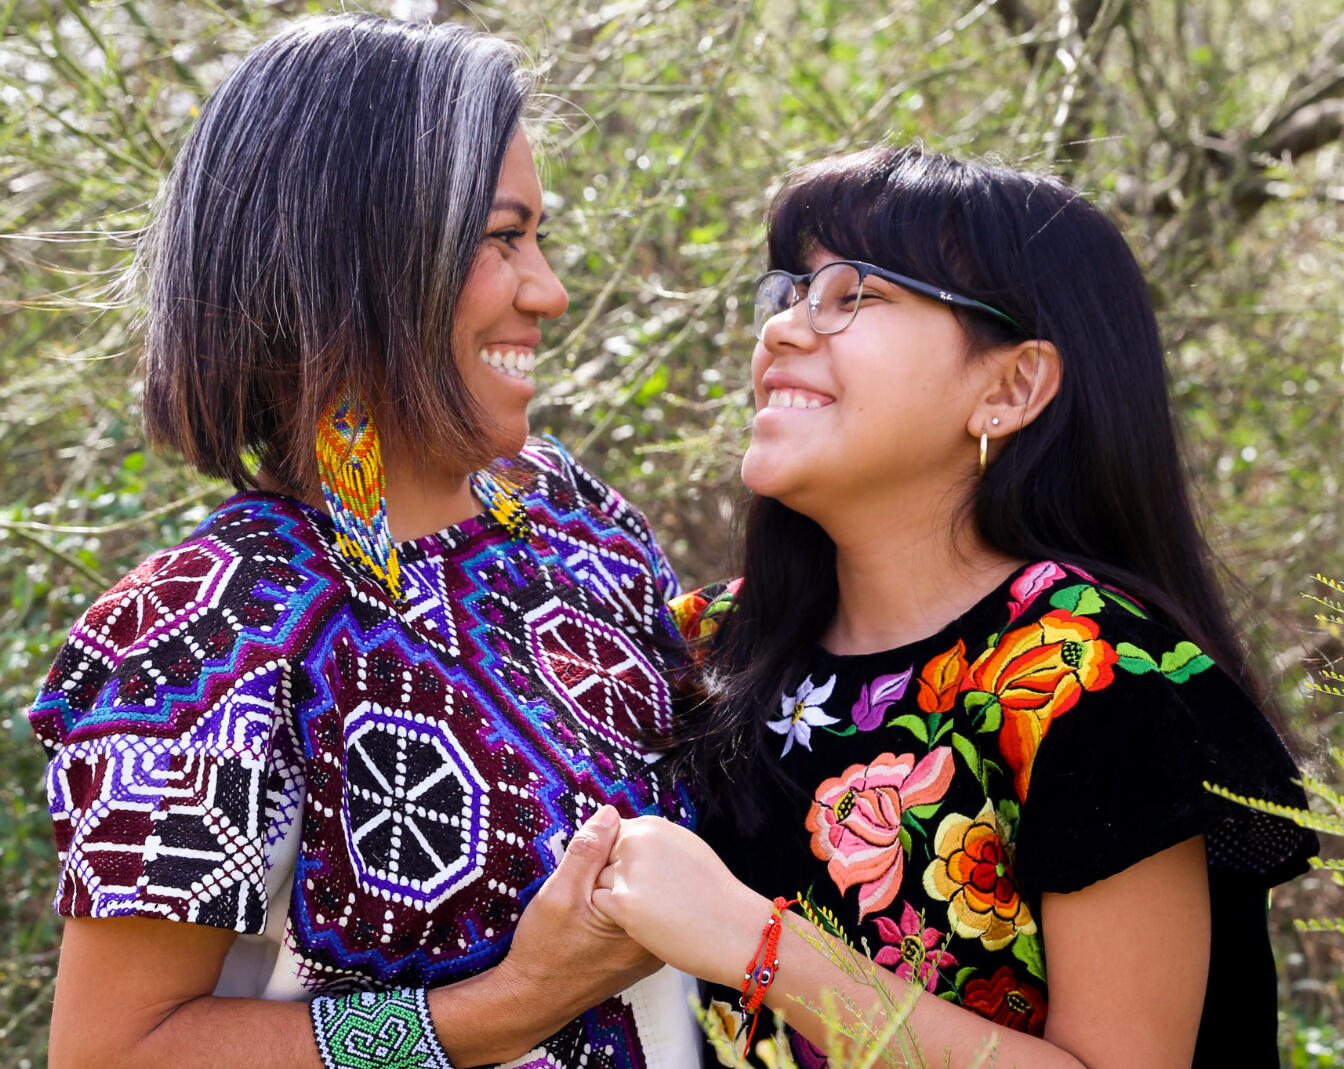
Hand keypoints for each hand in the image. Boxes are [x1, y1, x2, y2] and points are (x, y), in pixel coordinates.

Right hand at [495, 805, 661, 1026]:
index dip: (611, 848)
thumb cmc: (544, 951)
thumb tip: (610, 814)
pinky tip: (593, 916)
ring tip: (585, 903)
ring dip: (616, 886)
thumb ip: (587, 852)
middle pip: (646, 878)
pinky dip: (618, 906)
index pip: (643, 859)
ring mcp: (651, 949)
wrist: (533, 1000)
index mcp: (644, 922)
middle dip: (616, 868)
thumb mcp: (559, 893)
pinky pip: (637, 916)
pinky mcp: (640, 955)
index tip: (585, 864)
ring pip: (641, 896)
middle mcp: (657, 938)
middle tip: (582, 887)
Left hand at [592, 815, 770, 986]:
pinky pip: (600, 904)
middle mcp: (636, 841)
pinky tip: (645, 920)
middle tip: (652, 896)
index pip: (611, 836)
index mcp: (650, 826)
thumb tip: (623, 833)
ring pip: (600, 881)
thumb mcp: (683, 847)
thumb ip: (651, 840)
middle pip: (603, 859)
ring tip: (652, 908)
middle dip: (617, 877)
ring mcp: (629, 871)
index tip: (644, 877)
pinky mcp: (624, 902)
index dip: (622, 859)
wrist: (736, 929)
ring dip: (616, 896)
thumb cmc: (713, 893)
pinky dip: (614, 915)